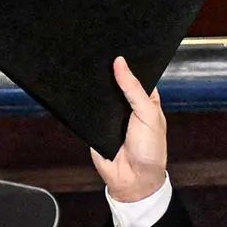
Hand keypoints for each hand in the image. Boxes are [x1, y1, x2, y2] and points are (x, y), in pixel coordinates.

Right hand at [90, 56, 168, 202]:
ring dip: (93, 88)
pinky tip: (76, 90)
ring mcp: (110, 116)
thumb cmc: (150, 148)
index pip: (135, 75)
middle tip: (96, 54)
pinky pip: (86, 111)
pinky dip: (82, 104)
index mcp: (145, 99)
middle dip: (107, 73)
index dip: (128, 63)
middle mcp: (128, 105)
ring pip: (99, 96)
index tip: (116, 47)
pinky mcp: (94, 126)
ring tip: (83, 66)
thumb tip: (120, 63)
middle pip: (115, 83)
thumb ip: (134, 89)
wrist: (133, 179)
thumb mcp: (148, 114)